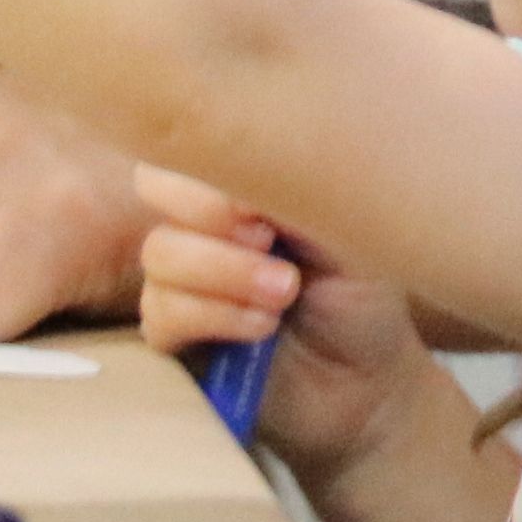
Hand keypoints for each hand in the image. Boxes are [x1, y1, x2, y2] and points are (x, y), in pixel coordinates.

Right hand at [134, 168, 422, 467]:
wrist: (368, 384)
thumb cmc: (361, 298)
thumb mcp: (343, 229)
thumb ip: (292, 191)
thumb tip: (238, 179)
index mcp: (236, 184)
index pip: (187, 136)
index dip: (212, 160)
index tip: (268, 196)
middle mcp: (200, 223)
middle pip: (154, 181)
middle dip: (213, 211)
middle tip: (269, 240)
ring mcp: (181, 278)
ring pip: (161, 252)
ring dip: (226, 271)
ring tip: (285, 292)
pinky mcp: (173, 336)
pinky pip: (161, 313)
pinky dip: (216, 316)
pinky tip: (263, 328)